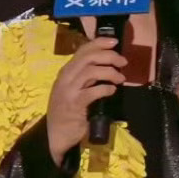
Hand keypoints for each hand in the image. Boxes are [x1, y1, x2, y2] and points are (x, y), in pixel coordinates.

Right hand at [46, 35, 126, 163]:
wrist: (55, 135)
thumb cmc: (67, 112)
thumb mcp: (73, 90)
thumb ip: (85, 78)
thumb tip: (107, 66)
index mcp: (66, 71)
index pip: (82, 50)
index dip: (100, 43)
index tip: (115, 42)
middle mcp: (66, 77)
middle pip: (88, 57)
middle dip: (109, 56)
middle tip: (122, 61)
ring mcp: (68, 90)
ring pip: (91, 71)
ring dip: (110, 72)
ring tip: (120, 78)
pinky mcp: (74, 104)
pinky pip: (93, 91)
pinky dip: (105, 89)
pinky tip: (111, 91)